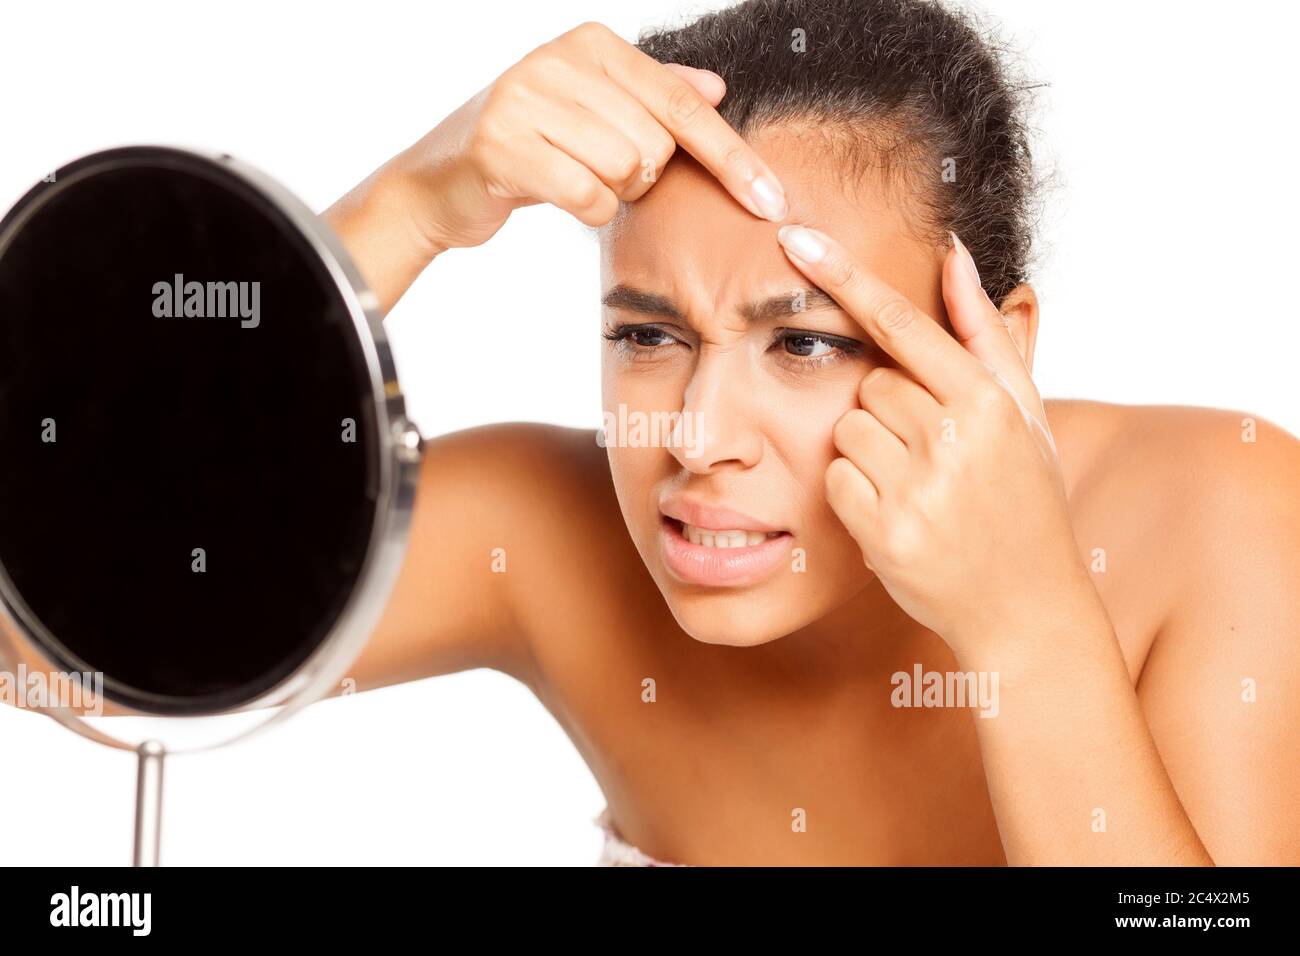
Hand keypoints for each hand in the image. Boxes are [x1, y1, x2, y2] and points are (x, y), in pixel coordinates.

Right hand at [392, 20, 787, 253]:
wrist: (439, 181)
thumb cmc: (526, 146)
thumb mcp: (591, 111)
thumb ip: (653, 97)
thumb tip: (716, 88)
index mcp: (590, 45)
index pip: (684, 106)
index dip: (733, 158)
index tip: (771, 200)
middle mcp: (558, 61)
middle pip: (656, 145)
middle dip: (638, 177)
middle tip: (594, 170)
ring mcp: (525, 99)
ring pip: (624, 170)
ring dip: (609, 192)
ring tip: (570, 177)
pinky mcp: (503, 146)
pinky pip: (587, 196)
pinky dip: (584, 211)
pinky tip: (556, 196)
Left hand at [775, 224, 1098, 659]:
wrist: (1026, 608)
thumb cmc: (1024, 501)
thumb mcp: (1025, 417)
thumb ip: (987, 336)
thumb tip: (955, 254)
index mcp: (991, 402)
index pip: (903, 324)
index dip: (846, 277)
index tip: (797, 237)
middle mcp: (954, 441)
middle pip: (869, 384)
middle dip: (888, 411)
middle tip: (931, 454)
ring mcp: (917, 490)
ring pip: (845, 430)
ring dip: (869, 452)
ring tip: (917, 485)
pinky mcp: (883, 532)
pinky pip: (833, 480)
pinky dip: (853, 494)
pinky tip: (896, 514)